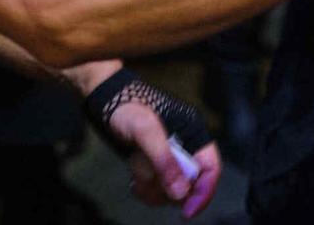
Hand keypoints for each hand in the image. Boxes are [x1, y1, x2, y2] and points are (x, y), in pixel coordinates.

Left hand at [76, 65, 220, 217]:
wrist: (103, 100)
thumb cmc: (126, 107)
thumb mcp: (145, 131)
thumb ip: (164, 160)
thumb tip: (181, 193)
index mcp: (193, 131)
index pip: (210, 168)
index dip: (203, 192)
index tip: (187, 212)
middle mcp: (185, 145)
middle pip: (189, 184)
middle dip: (167, 189)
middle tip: (147, 183)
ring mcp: (169, 155)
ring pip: (170, 189)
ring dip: (152, 189)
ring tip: (136, 177)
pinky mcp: (154, 163)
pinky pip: (157, 188)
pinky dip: (145, 189)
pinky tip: (134, 182)